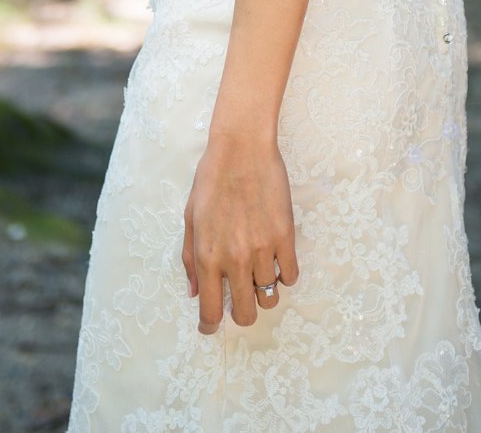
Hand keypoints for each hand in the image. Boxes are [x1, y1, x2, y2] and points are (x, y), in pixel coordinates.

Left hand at [181, 132, 299, 334]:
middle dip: (242, 314)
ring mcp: (263, 250)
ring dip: (263, 292)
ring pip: (270, 297)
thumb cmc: (211, 181)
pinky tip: (274, 259)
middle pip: (247, 313)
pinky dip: (283, 275)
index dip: (210, 326)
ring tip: (256, 271)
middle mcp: (234, 258)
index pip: (210, 308)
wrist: (242, 150)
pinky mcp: (286, 239)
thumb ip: (189, 259)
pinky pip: (291, 276)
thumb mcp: (190, 218)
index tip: (210, 329)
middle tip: (239, 302)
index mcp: (206, 255)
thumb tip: (194, 293)